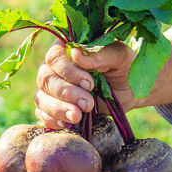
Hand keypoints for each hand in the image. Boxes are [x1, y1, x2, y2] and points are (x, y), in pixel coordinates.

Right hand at [34, 40, 171, 128]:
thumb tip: (75, 53)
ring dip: (57, 109)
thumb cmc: (125, 66)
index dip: (68, 72)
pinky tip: (66, 123)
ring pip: (41, 98)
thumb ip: (98, 54)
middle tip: (87, 103)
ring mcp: (52, 89)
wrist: (131, 90)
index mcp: (66, 48)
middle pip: (45, 79)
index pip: (54, 58)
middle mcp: (54, 67)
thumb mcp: (119, 56)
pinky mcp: (54, 107)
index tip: (89, 83)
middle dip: (65, 93)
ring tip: (77, 116)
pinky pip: (42, 114)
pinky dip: (51, 120)